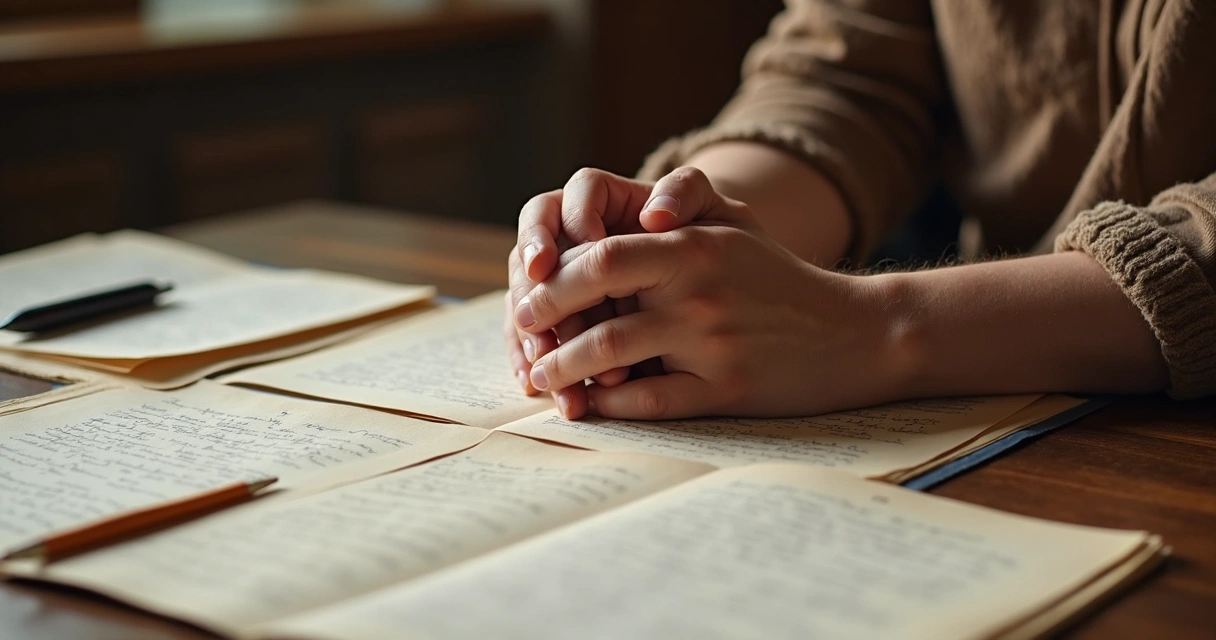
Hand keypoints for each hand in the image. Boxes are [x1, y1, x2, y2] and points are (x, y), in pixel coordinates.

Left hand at [513, 170, 897, 419]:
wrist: (856, 332)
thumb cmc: (782, 278)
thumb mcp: (737, 227)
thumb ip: (678, 210)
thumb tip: (613, 218)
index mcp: (694, 245)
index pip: (600, 253)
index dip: (552, 276)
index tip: (529, 293)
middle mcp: (698, 289)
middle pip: (594, 300)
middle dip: (542, 320)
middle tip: (522, 336)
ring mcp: (710, 341)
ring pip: (608, 354)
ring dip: (562, 369)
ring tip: (541, 377)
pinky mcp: (725, 389)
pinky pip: (648, 400)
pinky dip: (608, 404)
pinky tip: (588, 404)